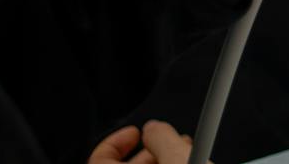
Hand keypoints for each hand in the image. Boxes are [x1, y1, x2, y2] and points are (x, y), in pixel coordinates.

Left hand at [89, 121, 206, 163]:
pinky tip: (190, 163)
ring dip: (163, 161)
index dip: (116, 141)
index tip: (134, 132)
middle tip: (168, 140)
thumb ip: (162, 137)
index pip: (99, 159)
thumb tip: (154, 128)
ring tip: (186, 152)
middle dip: (149, 150)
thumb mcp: (178, 157)